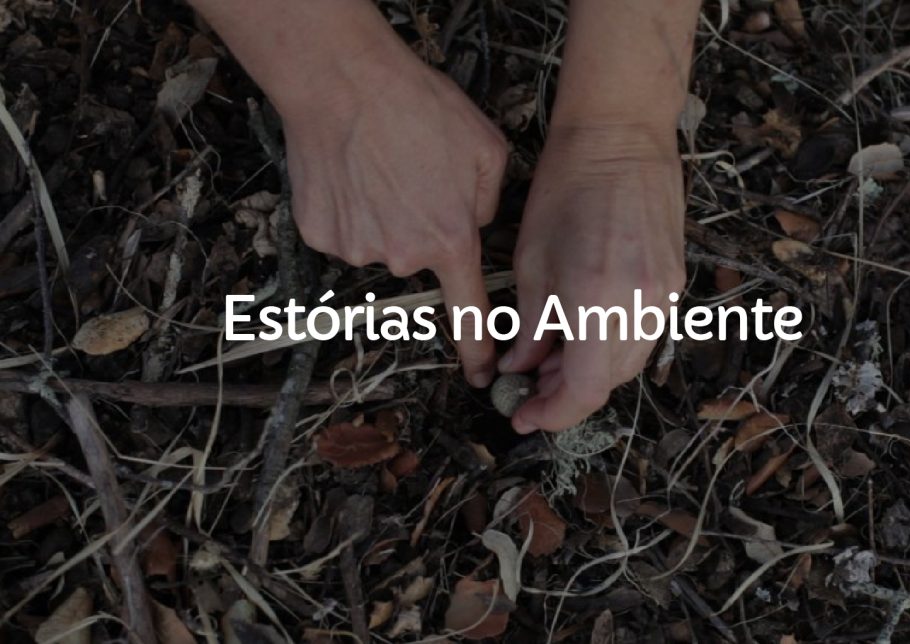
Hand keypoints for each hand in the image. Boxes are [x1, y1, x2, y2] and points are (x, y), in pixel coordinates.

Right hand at [275, 10, 507, 386]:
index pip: (468, 312)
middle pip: (416, 259)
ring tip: (380, 167)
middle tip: (412, 178)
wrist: (343, 82)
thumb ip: (487, 203)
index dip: (477, 349)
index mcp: (448, 240)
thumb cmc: (417, 107)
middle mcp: (400, 256)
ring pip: (378, 243)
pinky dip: (348, 209)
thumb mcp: (486, 149)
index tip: (481, 376)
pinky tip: (351, 173)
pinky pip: (343, 232)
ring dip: (382, 216)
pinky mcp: (318, 234)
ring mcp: (354, 248)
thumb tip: (473, 224)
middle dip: (419, 228)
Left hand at [499, 123, 686, 432]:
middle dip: (565, 396)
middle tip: (529, 388)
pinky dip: (610, 348)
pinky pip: (643, 336)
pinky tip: (581, 333)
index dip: (552, 414)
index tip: (523, 416)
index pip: (582, 390)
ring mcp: (664, 296)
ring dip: (588, 374)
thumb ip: (529, 326)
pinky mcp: (674, 283)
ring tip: (550, 358)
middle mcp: (639, 306)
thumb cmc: (567, 187)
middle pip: (608, 383)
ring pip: (628, 364)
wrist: (621, 138)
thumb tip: (520, 368)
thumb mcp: (531, 262)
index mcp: (597, 301)